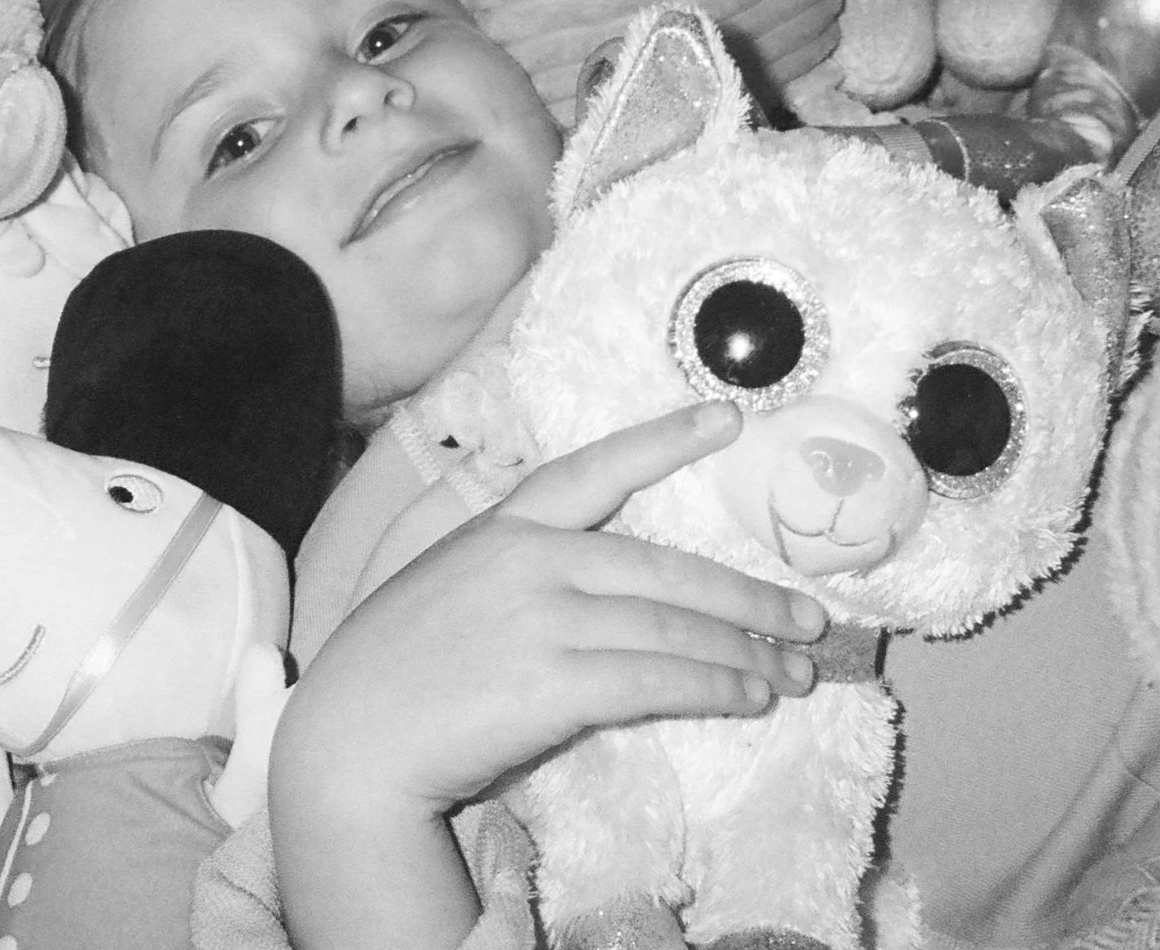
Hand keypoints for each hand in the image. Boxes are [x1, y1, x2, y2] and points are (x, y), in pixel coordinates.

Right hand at [268, 403, 825, 949]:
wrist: (349, 741)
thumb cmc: (395, 671)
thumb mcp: (449, 587)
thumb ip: (520, 576)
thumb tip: (602, 590)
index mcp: (502, 527)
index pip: (593, 470)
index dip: (665, 442)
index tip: (728, 417)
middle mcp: (529, 560)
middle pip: (665, 568)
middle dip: (748, 596)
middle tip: (809, 616)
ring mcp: (541, 620)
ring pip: (674, 627)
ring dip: (748, 652)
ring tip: (796, 672)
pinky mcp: (554, 684)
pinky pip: (660, 680)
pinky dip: (717, 689)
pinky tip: (751, 698)